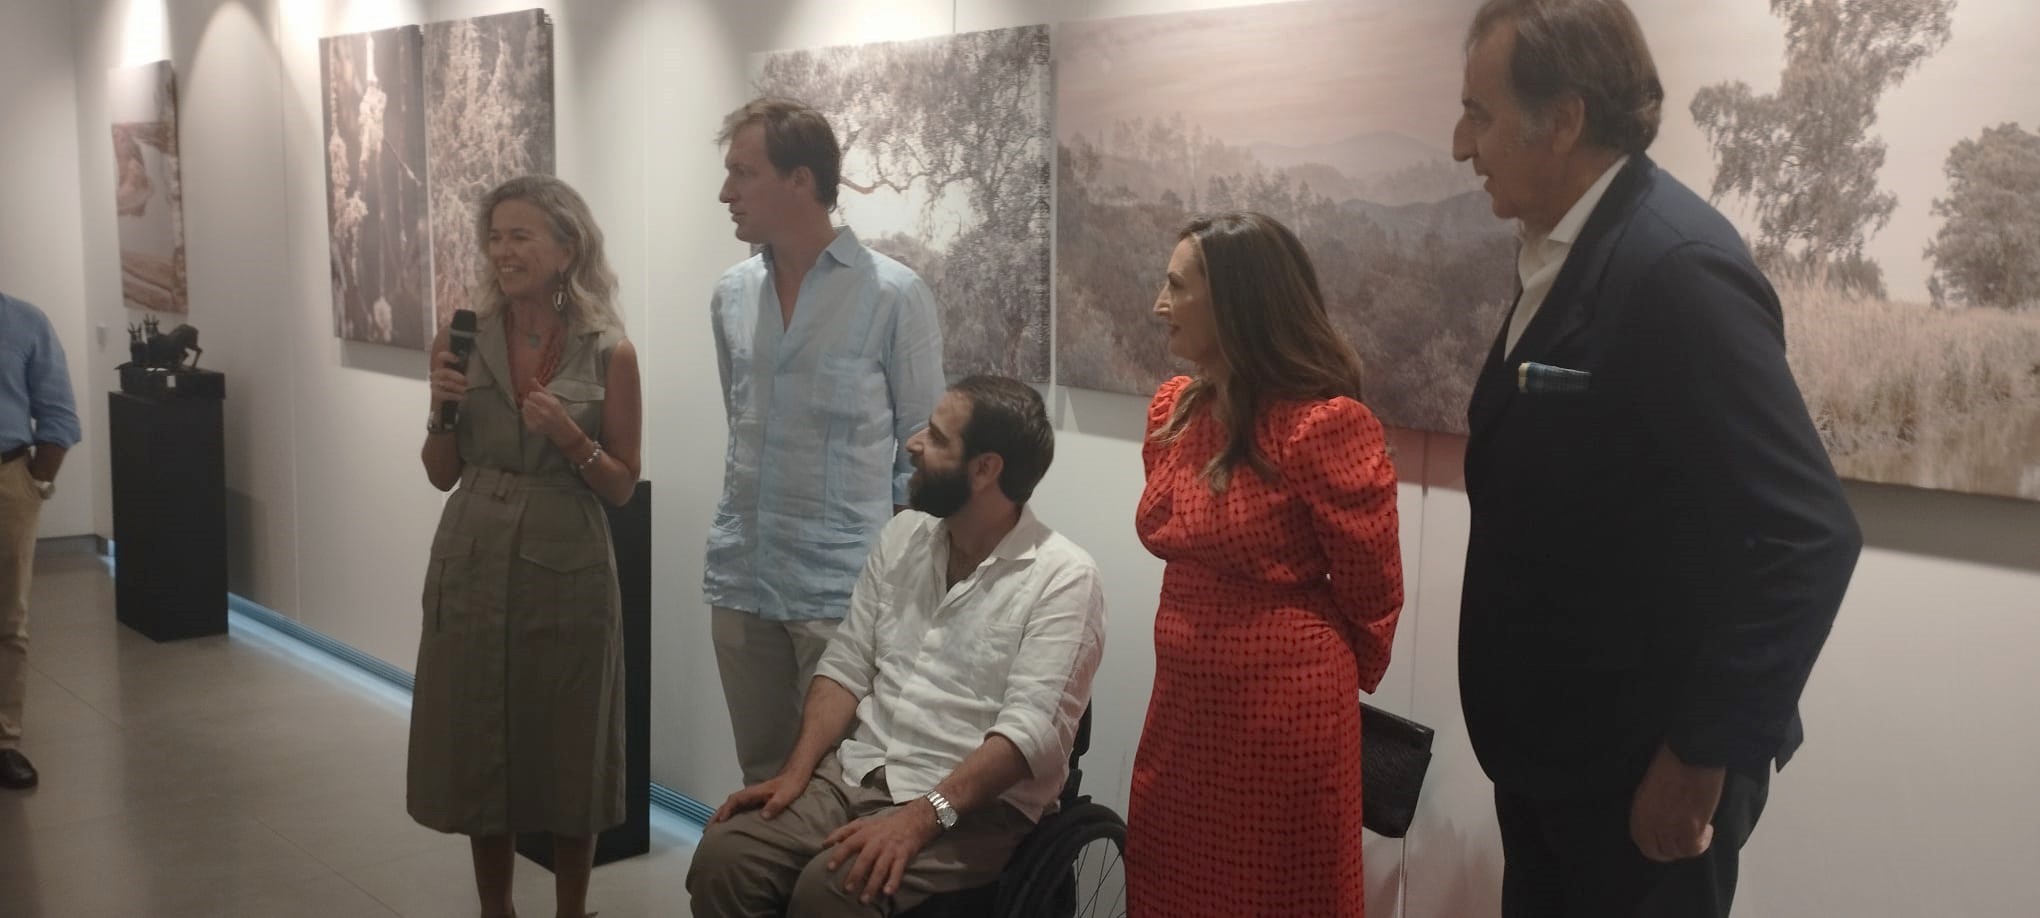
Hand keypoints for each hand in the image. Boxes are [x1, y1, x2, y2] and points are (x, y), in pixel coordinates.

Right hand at [428, 350, 467, 407]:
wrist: (443, 408)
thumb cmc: (453, 390)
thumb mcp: (458, 378)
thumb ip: (462, 370)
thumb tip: (470, 364)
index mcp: (442, 367)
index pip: (440, 357)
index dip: (447, 356)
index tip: (457, 359)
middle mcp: (436, 374)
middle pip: (443, 371)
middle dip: (456, 376)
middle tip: (465, 381)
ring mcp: (434, 385)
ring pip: (444, 383)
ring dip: (457, 387)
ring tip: (465, 390)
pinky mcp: (434, 395)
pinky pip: (443, 394)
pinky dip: (454, 396)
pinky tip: (461, 397)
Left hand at [519, 382, 577, 445]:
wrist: (561, 428)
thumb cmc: (557, 411)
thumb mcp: (552, 398)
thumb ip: (541, 388)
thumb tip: (531, 379)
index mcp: (550, 404)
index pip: (532, 395)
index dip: (534, 395)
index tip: (538, 398)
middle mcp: (544, 414)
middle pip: (526, 402)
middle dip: (530, 401)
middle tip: (536, 405)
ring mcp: (538, 422)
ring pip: (524, 409)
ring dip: (528, 408)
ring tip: (535, 411)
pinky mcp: (533, 428)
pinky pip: (524, 417)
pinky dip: (527, 416)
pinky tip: (534, 417)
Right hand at [710, 770, 811, 823]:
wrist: (795, 776)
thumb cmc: (791, 786)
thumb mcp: (785, 796)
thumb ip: (775, 805)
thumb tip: (763, 816)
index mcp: (753, 792)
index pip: (735, 801)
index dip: (727, 810)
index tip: (720, 821)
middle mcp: (749, 794)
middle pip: (728, 803)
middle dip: (717, 815)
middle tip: (707, 829)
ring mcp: (751, 797)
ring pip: (731, 805)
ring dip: (720, 815)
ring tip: (712, 829)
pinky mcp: (754, 800)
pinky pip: (737, 808)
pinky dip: (728, 814)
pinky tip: (727, 823)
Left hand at [822, 799, 941, 904]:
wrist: (913, 820)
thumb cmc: (883, 825)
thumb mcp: (863, 823)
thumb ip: (843, 832)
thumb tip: (824, 844)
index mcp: (865, 833)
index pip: (849, 844)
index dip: (839, 855)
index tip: (829, 868)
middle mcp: (877, 842)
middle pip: (864, 859)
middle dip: (855, 875)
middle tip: (847, 890)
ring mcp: (891, 849)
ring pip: (880, 869)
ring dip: (872, 885)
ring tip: (864, 900)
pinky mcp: (903, 856)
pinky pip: (898, 870)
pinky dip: (893, 882)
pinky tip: (887, 893)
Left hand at [1630, 742, 1725, 862]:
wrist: (1693, 754)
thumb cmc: (1672, 762)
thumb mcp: (1650, 786)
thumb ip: (1651, 807)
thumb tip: (1660, 819)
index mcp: (1639, 810)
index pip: (1641, 841)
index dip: (1654, 845)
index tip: (1666, 841)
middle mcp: (1651, 823)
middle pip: (1658, 852)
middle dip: (1671, 850)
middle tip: (1684, 840)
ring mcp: (1670, 827)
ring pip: (1677, 852)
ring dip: (1688, 846)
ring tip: (1699, 833)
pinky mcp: (1691, 827)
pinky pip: (1694, 848)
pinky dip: (1702, 844)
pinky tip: (1708, 830)